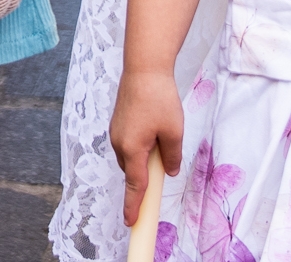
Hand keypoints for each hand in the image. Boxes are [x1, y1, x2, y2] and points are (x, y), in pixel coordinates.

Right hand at [109, 69, 184, 227]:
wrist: (143, 68)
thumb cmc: (159, 98)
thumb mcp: (174, 131)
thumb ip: (172, 155)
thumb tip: (170, 170)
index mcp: (132, 149)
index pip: (135, 186)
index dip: (134, 206)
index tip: (131, 223)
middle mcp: (119, 143)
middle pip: (133, 172)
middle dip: (147, 176)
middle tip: (164, 164)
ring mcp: (115, 133)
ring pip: (131, 157)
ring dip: (144, 158)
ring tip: (163, 135)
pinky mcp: (117, 123)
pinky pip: (128, 144)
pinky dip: (140, 146)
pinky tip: (153, 128)